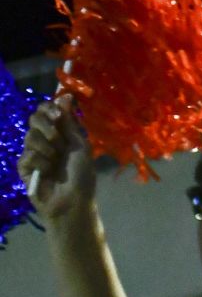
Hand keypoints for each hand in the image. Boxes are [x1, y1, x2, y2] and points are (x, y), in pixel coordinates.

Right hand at [18, 97, 95, 222]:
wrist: (73, 201)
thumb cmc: (82, 175)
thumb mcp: (80, 145)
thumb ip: (70, 122)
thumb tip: (66, 95)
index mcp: (61, 133)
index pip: (46, 111)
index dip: (49, 108)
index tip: (58, 114)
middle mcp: (45, 140)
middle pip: (34, 118)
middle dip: (47, 126)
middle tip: (58, 139)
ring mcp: (33, 153)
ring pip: (30, 136)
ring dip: (48, 148)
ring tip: (56, 162)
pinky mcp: (23, 167)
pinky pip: (27, 155)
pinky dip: (41, 162)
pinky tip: (47, 173)